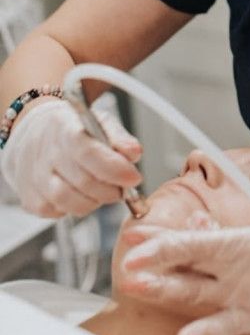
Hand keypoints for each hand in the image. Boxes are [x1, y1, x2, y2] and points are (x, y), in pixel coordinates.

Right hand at [0, 98, 142, 216]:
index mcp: (64, 127)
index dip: (114, 168)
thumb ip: (120, 137)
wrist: (35, 133)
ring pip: (69, 202)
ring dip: (95, 201)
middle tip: (122, 188)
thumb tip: (134, 153)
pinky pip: (57, 212)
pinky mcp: (29, 198)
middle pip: (83, 181)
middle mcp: (45, 152)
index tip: (134, 177)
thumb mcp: (99, 121)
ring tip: (104, 191)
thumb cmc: (72, 128)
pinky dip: (75, 208)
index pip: (88, 152)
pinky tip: (81, 195)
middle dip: (111, 190)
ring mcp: (33, 177)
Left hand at [119, 217, 249, 334]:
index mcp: (241, 240)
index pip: (193, 242)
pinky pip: (225, 326)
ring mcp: (247, 295)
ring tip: (137, 284)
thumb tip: (193, 225)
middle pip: (189, 269)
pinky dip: (206, 330)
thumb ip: (221, 234)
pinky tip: (185, 334)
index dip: (161, 243)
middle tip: (126, 263)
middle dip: (156, 266)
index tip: (134, 241)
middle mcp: (241, 268)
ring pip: (197, 294)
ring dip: (167, 289)